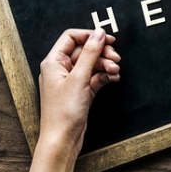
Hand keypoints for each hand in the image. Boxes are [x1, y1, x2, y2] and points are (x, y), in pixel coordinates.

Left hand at [26, 28, 120, 171]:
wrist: (63, 139)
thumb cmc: (63, 111)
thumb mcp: (79, 78)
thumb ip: (91, 53)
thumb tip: (99, 33)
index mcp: (54, 62)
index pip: (71, 37)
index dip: (90, 36)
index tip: (108, 39)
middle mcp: (62, 69)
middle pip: (85, 51)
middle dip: (102, 53)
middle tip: (116, 58)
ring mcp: (72, 80)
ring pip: (93, 64)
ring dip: (106, 65)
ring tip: (116, 72)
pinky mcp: (82, 91)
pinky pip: (96, 77)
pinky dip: (105, 76)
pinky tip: (114, 79)